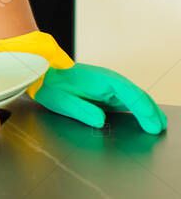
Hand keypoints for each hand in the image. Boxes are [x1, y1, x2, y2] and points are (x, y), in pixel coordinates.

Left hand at [35, 63, 167, 134]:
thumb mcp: (62, 101)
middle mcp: (109, 80)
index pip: (132, 95)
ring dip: (147, 110)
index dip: (145, 112)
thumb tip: (102, 121)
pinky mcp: (105, 91)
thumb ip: (83, 110)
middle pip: (138, 96)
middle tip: (161, 128)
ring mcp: (108, 85)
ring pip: (134, 97)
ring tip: (158, 124)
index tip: (154, 126)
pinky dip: (138, 108)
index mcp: (102, 80)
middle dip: (152, 112)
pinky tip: (142, 118)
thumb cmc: (50, 85)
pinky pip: (126, 100)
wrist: (41, 74)